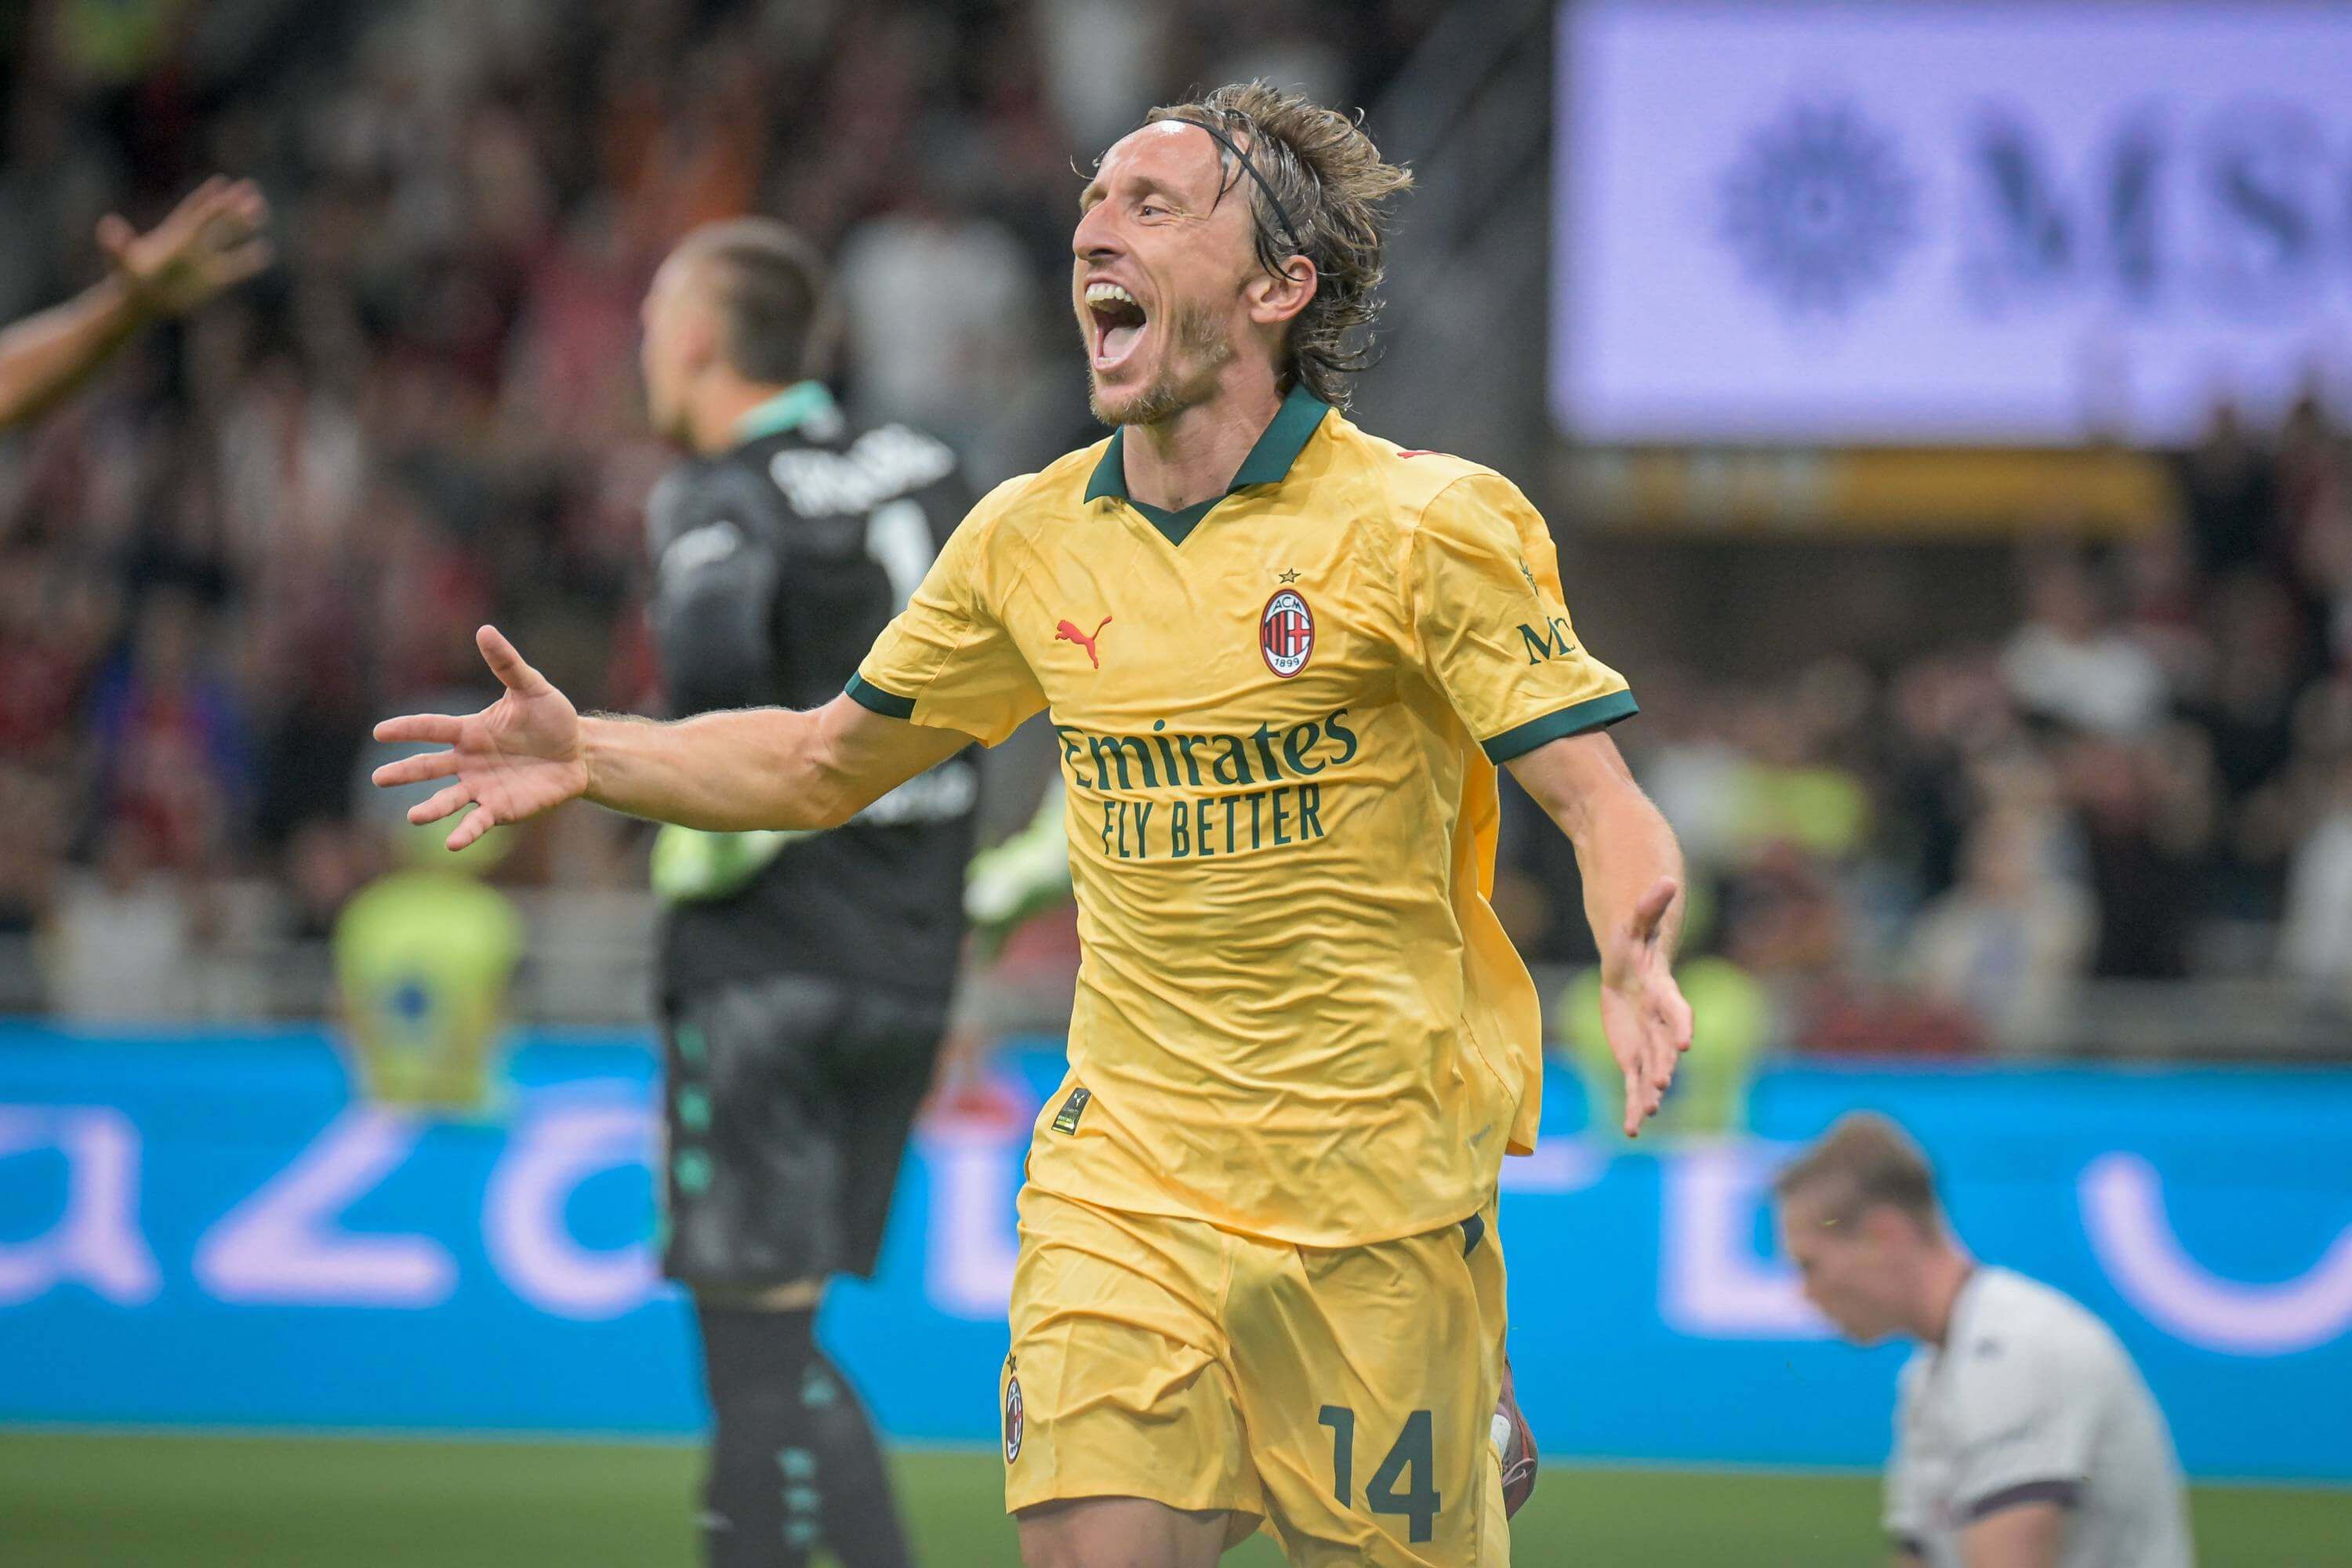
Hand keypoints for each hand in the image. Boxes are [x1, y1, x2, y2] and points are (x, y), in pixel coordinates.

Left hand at [97, 176, 272, 319]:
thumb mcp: (120, 261)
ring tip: (261, 210)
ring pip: (228, 238)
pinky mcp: (212, 280)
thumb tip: (108, 224)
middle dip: (233, 205)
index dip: (207, 198)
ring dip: (244, 225)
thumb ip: (116, 244)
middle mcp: (192, 244)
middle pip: (216, 220)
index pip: (195, 214)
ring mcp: (204, 261)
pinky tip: (265, 250)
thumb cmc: (128, 279)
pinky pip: (235, 268)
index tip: (222, 183)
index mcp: (174, 236)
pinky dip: (250, 260)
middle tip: (250, 188)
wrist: (140, 300)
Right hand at [372, 627, 588, 850]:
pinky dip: (465, 832)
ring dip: (430, 809)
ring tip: (412, 817)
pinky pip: (478, 822)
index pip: (432, 728)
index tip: (380, 732)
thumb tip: (485, 630)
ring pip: (448, 799)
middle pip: (430, 767)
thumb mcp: (532, 687)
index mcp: (470, 731)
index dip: (407, 729)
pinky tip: (452, 844)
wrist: (580, 752)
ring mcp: (482, 787)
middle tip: (379, 779)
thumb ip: (506, 664)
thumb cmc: (553, 718)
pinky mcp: (501, 809)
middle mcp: (469, 761)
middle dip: (405, 773)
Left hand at [1598, 876, 1694, 1136]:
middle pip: (1663, 1047)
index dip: (1680, 1023)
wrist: (1634, 960)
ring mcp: (1647, 1039)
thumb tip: (1666, 880)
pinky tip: (1631, 1130)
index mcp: (1662, 990)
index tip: (1685, 1041)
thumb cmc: (1635, 936)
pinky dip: (1633, 1104)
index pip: (1676, 1008)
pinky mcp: (1633, 1053)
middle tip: (1662, 1087)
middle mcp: (1659, 1021)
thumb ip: (1651, 905)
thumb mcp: (1638, 919)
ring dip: (1648, 1092)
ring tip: (1645, 1115)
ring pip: (1650, 1070)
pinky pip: (1633, 1081)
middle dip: (1662, 1065)